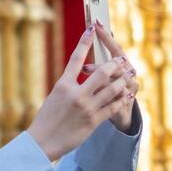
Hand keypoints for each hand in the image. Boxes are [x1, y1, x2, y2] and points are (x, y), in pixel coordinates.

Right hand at [26, 21, 138, 160]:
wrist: (43, 141)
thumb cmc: (46, 119)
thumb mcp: (54, 97)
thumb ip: (68, 85)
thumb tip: (79, 75)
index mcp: (63, 85)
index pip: (76, 58)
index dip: (85, 41)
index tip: (92, 28)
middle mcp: (76, 94)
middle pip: (102, 72)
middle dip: (115, 64)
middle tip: (121, 59)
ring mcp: (86, 107)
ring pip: (112, 89)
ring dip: (123, 80)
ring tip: (128, 74)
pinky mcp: (93, 121)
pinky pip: (113, 107)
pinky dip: (121, 99)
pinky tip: (127, 94)